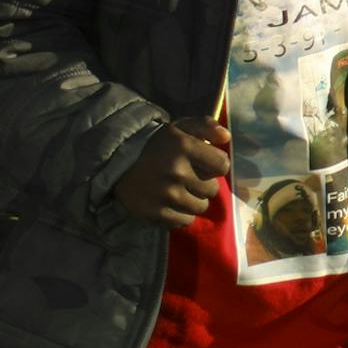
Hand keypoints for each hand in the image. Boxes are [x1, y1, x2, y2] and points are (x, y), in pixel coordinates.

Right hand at [112, 117, 230, 227]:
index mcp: (184, 147)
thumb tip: (227, 138)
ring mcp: (166, 195)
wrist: (120, 162)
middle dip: (205, 184)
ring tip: (182, 191)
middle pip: (212, 190)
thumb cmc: (158, 144)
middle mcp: (176, 172)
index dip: (217, 165)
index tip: (208, 164)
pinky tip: (172, 203)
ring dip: (195, 200)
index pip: (222, 165)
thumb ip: (207, 126)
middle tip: (192, 178)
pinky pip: (184, 221)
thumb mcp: (181, 127)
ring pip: (200, 207)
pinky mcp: (155, 214)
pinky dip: (181, 214)